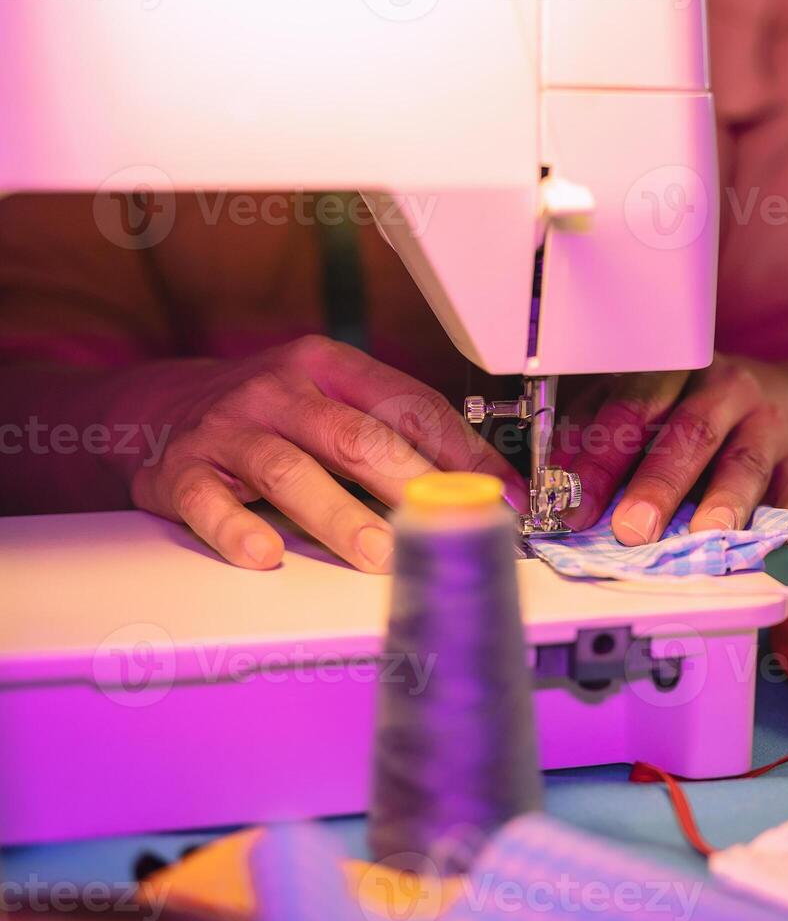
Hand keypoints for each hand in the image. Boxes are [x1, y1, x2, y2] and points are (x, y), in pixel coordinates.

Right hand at [111, 335, 524, 571]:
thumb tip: (478, 488)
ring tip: (379, 551)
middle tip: (447, 521)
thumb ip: (395, 434)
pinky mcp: (181, 472)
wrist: (155, 406)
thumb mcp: (331, 399)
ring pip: (292, 471)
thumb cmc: (268, 412)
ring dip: (340, 516)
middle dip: (410, 480)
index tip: (500, 492)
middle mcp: (280, 392)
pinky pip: (210, 503)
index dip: (462, 452)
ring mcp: (229, 430)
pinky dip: (237, 529)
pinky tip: (266, 553)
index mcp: (329, 367)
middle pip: (355, 436)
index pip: (410, 405)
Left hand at [556, 356, 787, 544]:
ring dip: (725, 501)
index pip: (632, 408)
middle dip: (659, 485)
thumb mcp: (635, 412)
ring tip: (708, 536)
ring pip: (745, 460)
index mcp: (673, 371)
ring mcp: (768, 424)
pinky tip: (785, 541)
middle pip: (690, 433)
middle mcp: (725, 389)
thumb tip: (544, 494)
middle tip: (633, 529)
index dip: (600, 459)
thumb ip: (592, 444)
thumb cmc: (680, 415)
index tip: (573, 507)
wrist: (764, 405)